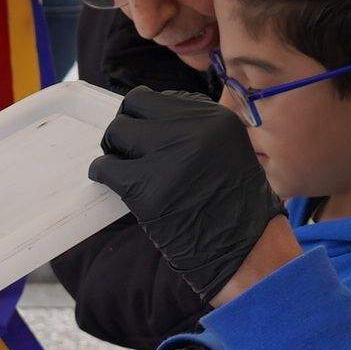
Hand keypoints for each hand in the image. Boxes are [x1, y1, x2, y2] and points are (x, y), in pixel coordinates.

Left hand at [87, 88, 281, 315]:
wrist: (248, 250)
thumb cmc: (236, 208)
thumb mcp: (227, 152)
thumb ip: (193, 133)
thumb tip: (143, 124)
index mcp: (214, 118)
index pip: (159, 100)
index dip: (146, 119)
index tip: (145, 138)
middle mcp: (192, 129)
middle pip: (134, 107)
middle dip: (127, 128)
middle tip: (128, 152)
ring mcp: (169, 156)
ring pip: (117, 133)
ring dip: (114, 151)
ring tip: (123, 170)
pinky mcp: (148, 188)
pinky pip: (106, 167)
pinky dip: (102, 174)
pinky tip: (110, 183)